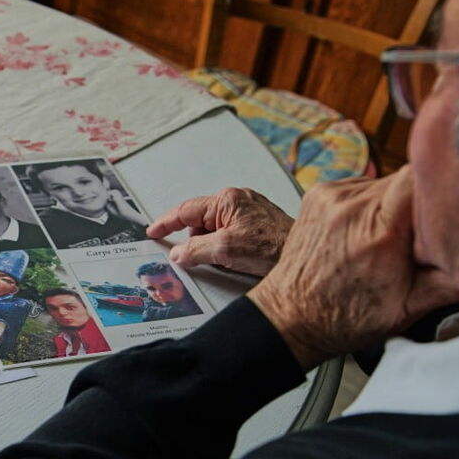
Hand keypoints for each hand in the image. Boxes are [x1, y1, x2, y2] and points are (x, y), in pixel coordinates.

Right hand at [147, 187, 293, 275]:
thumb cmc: (273, 247)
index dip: (166, 223)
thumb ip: (195, 250)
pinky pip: (229, 232)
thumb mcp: (225, 250)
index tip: (153, 231)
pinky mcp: (257, 222)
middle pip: (200, 220)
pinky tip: (237, 257)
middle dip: (196, 240)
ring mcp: (248, 210)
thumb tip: (178, 253)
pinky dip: (225, 245)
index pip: (185, 210)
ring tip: (228, 258)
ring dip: (213, 244)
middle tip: (201, 257)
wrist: (305, 257)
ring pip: (215, 228)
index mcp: (227, 200)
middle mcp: (238, 200)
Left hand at [248, 168, 458, 368]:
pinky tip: (365, 231)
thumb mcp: (410, 307)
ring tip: (385, 239)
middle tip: (416, 238)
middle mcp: (350, 207)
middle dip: (420, 204)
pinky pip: (362, 185)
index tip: (445, 212)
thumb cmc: (344, 317)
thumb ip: (451, 278)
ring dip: (395, 204)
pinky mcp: (318, 192)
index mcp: (378, 232)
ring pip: (386, 181)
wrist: (291, 316)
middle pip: (408, 179)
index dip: (441, 189)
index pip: (422, 178)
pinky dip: (371, 202)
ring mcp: (330, 196)